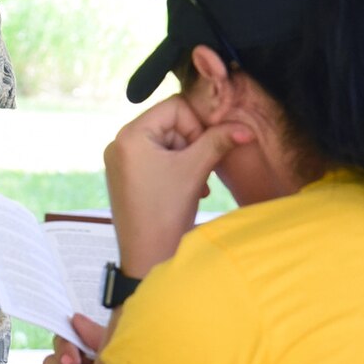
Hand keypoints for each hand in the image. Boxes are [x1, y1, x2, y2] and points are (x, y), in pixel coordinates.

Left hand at [104, 94, 249, 276]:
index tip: (207, 148)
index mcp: (130, 135)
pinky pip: (156, 159)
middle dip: (193, 145)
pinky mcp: (127, 176)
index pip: (174, 107)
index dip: (198, 124)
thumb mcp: (196, 169)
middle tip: (203, 168)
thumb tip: (244, 127)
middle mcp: (120, 143)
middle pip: (170, 124)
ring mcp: (121, 161)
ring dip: (188, 159)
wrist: (147, 256)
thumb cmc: (166, 212)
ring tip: (196, 183)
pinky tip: (189, 189)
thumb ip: (219, 141)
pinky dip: (176, 169)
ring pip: (167, 143)